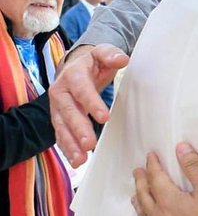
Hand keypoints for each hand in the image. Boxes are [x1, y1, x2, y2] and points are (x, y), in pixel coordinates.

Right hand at [49, 44, 128, 165]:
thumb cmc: (92, 63)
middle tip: (89, 143)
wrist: (74, 68)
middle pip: (68, 112)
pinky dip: (68, 149)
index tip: (104, 117)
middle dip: (78, 129)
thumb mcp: (101, 54)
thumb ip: (111, 55)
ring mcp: (57, 108)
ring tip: (80, 159)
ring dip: (70, 144)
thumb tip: (122, 59)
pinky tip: (77, 161)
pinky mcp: (59, 120)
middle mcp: (61, 92)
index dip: (91, 103)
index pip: (81, 89)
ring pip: (61, 127)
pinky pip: (61, 135)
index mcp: (72, 76)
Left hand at [132, 144, 197, 215]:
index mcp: (167, 200)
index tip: (150, 156)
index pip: (155, 177)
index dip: (152, 165)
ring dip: (138, 202)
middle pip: (144, 195)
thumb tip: (181, 147)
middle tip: (137, 172)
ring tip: (135, 195)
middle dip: (140, 181)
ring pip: (142, 215)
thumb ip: (194, 167)